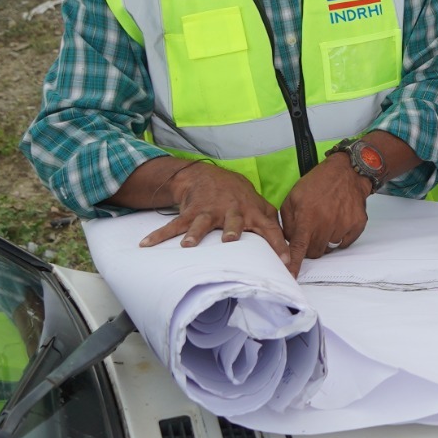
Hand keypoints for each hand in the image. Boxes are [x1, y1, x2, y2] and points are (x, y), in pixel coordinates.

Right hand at [138, 161, 287, 260]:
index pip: (270, 229)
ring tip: (187, 245)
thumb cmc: (238, 196)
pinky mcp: (191, 212)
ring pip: (202, 224)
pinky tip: (146, 244)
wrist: (208, 176)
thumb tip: (291, 246)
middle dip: (232, 232)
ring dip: (194, 234)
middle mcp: (232, 212)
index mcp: (252, 213)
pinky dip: (160, 235)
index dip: (278, 243)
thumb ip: (273, 224)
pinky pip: (174, 225)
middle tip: (230, 241)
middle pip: (234, 223)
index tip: (284, 261)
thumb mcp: (259, 206)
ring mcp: (210, 211)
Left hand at [278, 154, 373, 275]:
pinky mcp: (357, 225)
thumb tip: (288, 241)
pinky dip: (340, 236)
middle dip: (310, 247)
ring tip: (326, 220)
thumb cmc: (317, 183)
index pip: (298, 248)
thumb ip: (287, 222)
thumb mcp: (293, 197)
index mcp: (308, 217)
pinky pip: (345, 242)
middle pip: (315, 252)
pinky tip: (338, 220)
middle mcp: (326, 224)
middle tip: (311, 231)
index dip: (294, 264)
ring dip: (325, 239)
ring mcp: (344, 225)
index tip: (291, 277)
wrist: (347, 171)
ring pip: (330, 247)